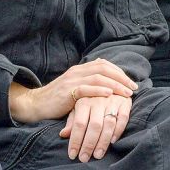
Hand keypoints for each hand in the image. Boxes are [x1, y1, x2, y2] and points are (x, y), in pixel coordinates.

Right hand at [8, 59, 136, 122]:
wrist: (36, 104)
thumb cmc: (58, 99)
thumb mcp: (75, 87)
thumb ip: (88, 82)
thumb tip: (106, 79)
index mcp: (80, 69)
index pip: (104, 64)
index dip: (119, 72)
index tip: (130, 82)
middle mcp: (77, 71)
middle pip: (104, 69)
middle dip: (121, 78)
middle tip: (133, 87)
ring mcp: (72, 80)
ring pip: (98, 77)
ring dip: (115, 84)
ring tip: (126, 92)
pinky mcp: (67, 92)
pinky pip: (86, 88)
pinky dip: (99, 90)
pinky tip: (109, 94)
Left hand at [59, 94, 131, 161]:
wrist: (111, 81)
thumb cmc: (92, 99)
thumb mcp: (79, 107)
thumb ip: (72, 121)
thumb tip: (63, 134)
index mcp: (84, 101)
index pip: (79, 124)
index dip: (76, 140)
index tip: (72, 155)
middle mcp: (97, 101)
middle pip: (94, 126)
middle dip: (89, 144)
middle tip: (84, 158)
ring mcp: (112, 101)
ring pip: (108, 124)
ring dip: (103, 142)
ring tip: (97, 155)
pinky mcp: (124, 102)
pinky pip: (123, 118)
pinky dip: (119, 130)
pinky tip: (113, 141)